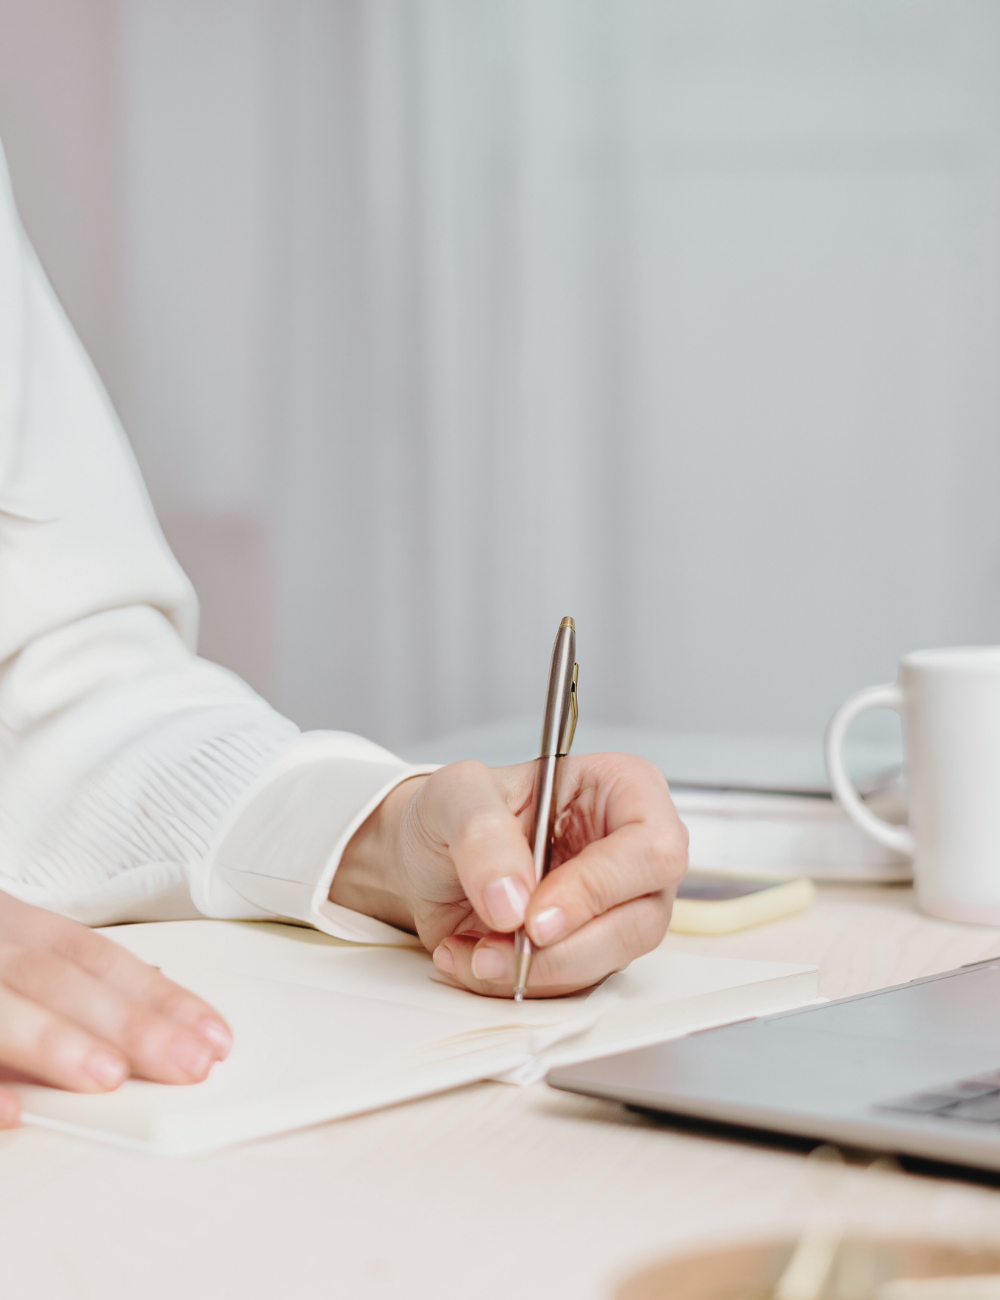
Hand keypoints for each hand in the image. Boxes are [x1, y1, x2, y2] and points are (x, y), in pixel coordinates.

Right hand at [0, 891, 231, 1128]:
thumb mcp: (11, 958)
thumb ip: (74, 989)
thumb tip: (159, 1013)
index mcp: (17, 929)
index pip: (100, 959)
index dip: (159, 997)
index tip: (214, 1038)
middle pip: (59, 980)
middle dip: (128, 1024)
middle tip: (184, 1064)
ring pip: (1, 1010)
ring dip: (57, 1042)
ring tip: (107, 1078)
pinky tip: (16, 1113)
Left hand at [332, 753, 687, 997]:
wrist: (425, 858)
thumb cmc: (454, 810)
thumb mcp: (455, 794)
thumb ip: (483, 833)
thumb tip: (514, 899)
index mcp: (622, 789)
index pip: (653, 847)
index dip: (599, 888)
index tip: (535, 916)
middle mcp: (631, 852)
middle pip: (642, 919)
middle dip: (564, 947)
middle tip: (500, 944)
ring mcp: (615, 907)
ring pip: (609, 962)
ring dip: (534, 971)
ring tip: (474, 948)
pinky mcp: (588, 950)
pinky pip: (570, 986)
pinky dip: (515, 983)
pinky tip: (473, 955)